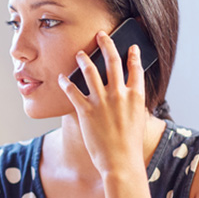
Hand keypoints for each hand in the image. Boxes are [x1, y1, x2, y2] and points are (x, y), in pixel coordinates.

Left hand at [58, 31, 147, 176]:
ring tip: (79, 53)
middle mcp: (119, 94)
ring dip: (83, 59)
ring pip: (90, 71)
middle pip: (112, 62)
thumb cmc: (129, 145)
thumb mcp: (137, 120)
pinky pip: (73, 91)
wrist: (121, 162)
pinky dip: (66, 82)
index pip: (136, 69)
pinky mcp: (86, 111)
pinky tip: (61, 77)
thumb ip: (132, 105)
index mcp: (136, 96)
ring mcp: (102, 101)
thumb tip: (128, 96)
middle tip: (101, 35)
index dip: (134, 55)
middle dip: (106, 45)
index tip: (131, 47)